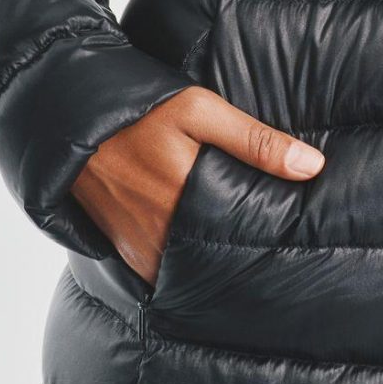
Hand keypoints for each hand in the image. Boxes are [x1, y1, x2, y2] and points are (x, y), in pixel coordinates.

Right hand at [72, 84, 324, 284]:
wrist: (69, 117)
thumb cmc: (140, 110)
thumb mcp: (199, 111)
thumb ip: (255, 141)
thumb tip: (313, 167)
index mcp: (185, 203)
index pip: (240, 244)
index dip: (268, 251)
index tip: (296, 252)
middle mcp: (159, 236)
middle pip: (215, 265)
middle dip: (244, 265)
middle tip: (279, 264)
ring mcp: (138, 248)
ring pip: (188, 273)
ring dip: (212, 268)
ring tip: (247, 262)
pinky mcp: (122, 249)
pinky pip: (160, 272)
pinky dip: (182, 268)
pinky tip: (204, 256)